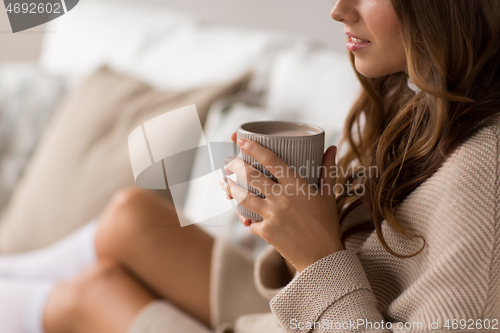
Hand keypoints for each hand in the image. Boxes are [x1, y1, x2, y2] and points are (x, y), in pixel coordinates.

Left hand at [221, 133, 343, 272]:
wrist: (322, 257)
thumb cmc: (326, 223)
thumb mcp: (328, 195)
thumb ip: (327, 169)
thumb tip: (331, 147)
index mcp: (296, 185)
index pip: (271, 160)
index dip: (254, 148)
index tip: (242, 140)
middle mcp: (281, 197)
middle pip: (251, 176)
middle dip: (235, 166)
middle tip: (229, 162)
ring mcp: (272, 215)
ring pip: (243, 197)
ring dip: (231, 188)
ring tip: (224, 183)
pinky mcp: (266, 231)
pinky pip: (250, 222)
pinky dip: (248, 220)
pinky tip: (244, 217)